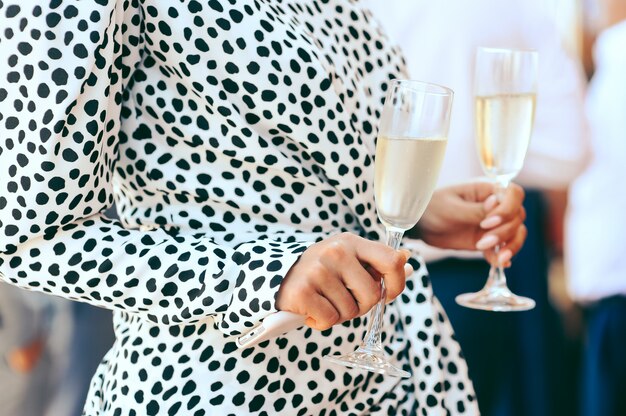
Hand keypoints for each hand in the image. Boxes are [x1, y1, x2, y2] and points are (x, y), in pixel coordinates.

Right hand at [276, 232, 412, 330]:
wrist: (277, 276)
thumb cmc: (320, 272)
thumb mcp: (347, 259)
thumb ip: (375, 262)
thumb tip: (407, 260)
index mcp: (351, 242)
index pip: (391, 260)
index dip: (397, 283)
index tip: (388, 294)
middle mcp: (336, 251)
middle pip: (372, 295)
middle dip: (361, 306)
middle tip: (342, 299)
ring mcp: (318, 270)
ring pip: (350, 311)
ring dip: (338, 314)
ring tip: (324, 301)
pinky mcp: (302, 291)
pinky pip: (329, 319)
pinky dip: (321, 321)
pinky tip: (311, 309)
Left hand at [409, 182, 526, 265]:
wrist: (421, 225)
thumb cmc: (433, 207)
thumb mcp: (451, 208)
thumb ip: (474, 210)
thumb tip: (496, 203)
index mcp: (487, 190)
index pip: (514, 194)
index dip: (507, 209)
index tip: (487, 222)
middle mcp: (494, 206)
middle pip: (517, 217)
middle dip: (505, 232)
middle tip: (482, 243)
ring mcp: (492, 224)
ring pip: (516, 233)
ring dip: (510, 246)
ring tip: (497, 258)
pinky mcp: (487, 240)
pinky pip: (503, 248)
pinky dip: (503, 257)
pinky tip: (499, 264)